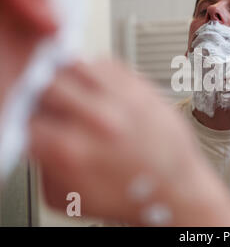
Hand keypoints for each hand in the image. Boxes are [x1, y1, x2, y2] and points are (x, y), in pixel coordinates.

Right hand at [29, 59, 229, 225]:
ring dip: (65, 77)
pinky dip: (93, 71)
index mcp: (72, 149)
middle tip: (47, 104)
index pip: (24, 116)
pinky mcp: (142, 87)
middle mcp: (97, 118)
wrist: (175, 187)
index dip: (23, 117)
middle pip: (44, 83)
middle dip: (39, 94)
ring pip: (74, 65)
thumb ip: (45, 165)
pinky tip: (95, 87)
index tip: (30, 120)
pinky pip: (105, 63)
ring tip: (69, 91)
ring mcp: (121, 99)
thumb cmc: (131, 194)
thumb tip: (36, 136)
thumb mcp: (71, 196)